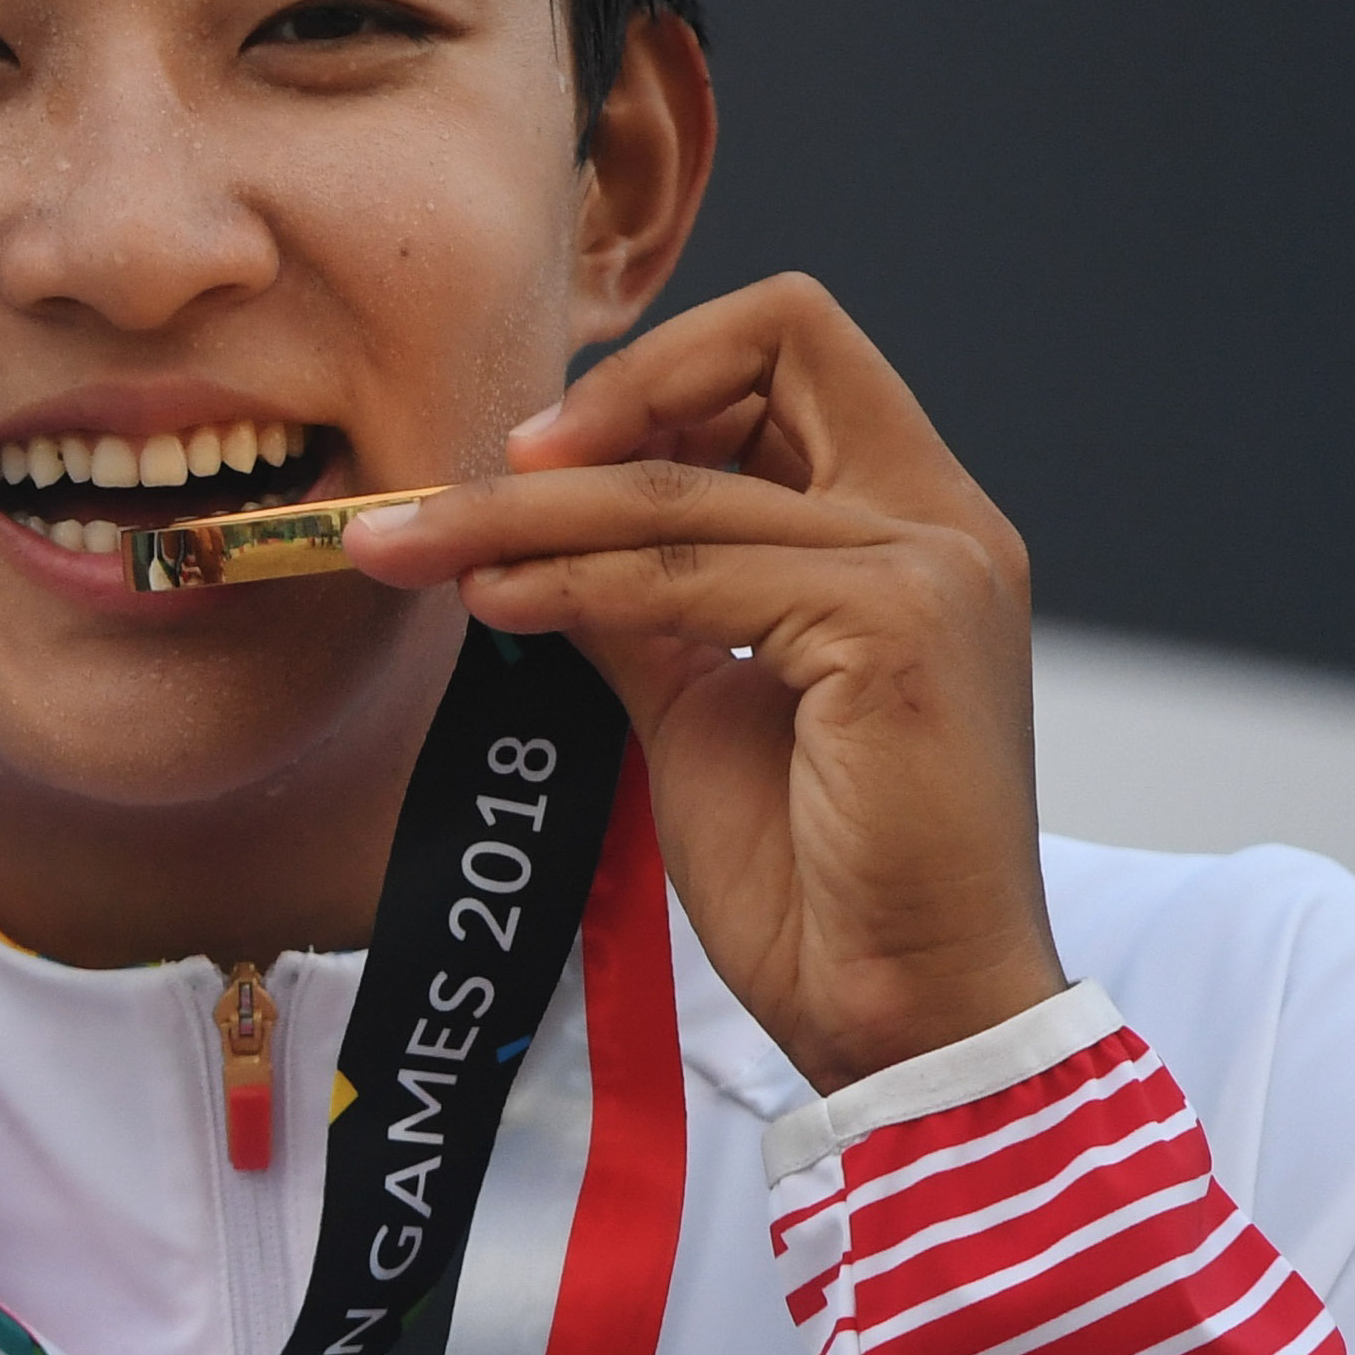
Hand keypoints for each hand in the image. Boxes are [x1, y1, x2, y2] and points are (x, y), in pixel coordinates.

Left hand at [342, 276, 1059, 1092]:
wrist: (902, 1015)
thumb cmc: (815, 879)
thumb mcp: (700, 698)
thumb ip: (641, 600)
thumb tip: (528, 534)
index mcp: (915, 524)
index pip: (794, 351)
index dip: (661, 375)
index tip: (541, 452)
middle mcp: (943, 520)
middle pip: (776, 340)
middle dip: (607, 390)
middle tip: (473, 469)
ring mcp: (931, 565)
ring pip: (680, 482)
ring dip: (517, 512)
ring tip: (410, 546)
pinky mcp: (896, 626)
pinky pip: (679, 574)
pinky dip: (564, 581)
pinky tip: (489, 603)